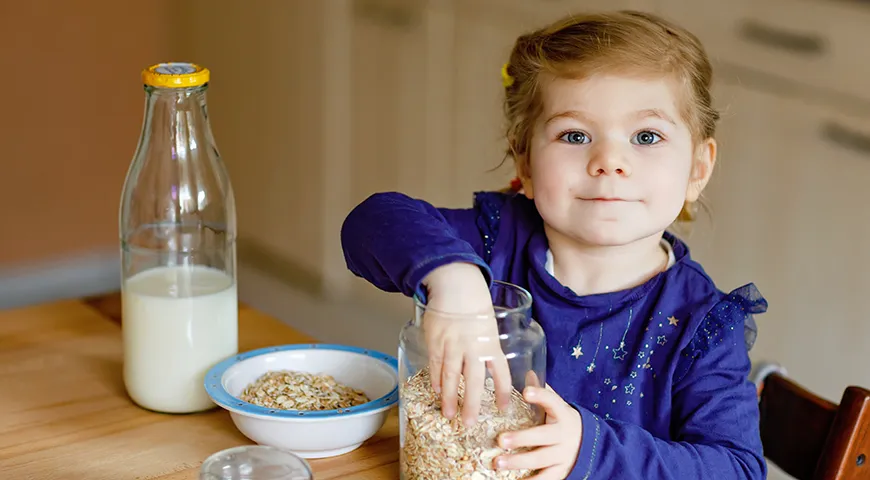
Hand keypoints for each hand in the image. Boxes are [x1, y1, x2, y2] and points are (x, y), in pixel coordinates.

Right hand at [421, 263, 512, 425]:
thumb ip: (488, 348)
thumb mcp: (489, 326)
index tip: (503, 408)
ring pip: (451, 376)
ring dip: (449, 397)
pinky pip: (436, 364)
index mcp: (491, 343)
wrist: (455, 285)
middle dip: (471, 404)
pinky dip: (436, 379)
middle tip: (469, 422)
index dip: (503, 392)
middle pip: (474, 381)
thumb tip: (488, 371)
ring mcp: (453, 344)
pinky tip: (436, 390)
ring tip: (448, 414)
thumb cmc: (474, 306)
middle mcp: (474, 346)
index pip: (501, 372)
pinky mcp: (436, 340)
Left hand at [496, 385, 582, 479]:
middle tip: (501, 440)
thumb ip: (543, 392)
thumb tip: (527, 372)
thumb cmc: (562, 422)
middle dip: (521, 438)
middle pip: (542, 436)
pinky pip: (546, 478)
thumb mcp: (557, 406)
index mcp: (562, 414)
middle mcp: (564, 435)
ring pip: (540, 459)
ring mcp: (563, 455)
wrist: (589, 445)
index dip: (540, 396)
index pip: (552, 402)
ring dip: (518, 462)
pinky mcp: (561, 471)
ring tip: (497, 463)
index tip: (526, 392)